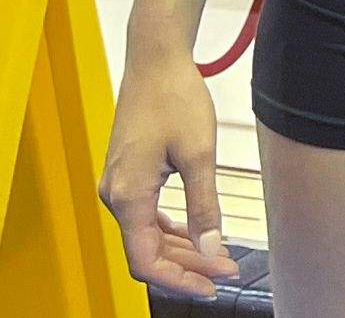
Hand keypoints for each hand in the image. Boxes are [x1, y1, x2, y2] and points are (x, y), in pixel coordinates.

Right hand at [101, 54, 238, 295]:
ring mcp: (119, 187)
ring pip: (147, 237)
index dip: (179, 279)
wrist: (156, 61)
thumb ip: (205, 205)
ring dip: (182, 251)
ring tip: (221, 258)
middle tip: (227, 271)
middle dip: (188, 267)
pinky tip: (198, 236)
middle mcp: (116, 196)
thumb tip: (213, 249)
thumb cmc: (176, 99)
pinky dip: (172, 231)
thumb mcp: (199, 154)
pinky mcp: (129, 177)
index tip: (213, 285)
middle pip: (146, 253)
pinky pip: (147, 218)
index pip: (145, 260)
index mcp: (127, 195)